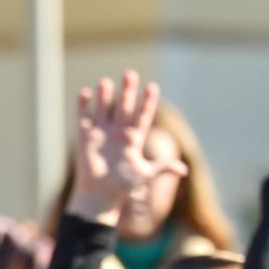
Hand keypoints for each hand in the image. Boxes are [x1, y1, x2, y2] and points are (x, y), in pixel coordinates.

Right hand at [68, 72, 187, 225]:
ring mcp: (102, 132)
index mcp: (134, 138)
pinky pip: (84, 117)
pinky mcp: (85, 137)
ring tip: (107, 81)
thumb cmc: (123, 186)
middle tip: (130, 74)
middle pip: (125, 106)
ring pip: (105, 108)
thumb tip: (184, 170)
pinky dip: (84, 106)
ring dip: (106, 95)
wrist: (100, 195)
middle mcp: (119, 131)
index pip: (143, 114)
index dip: (148, 101)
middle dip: (128, 91)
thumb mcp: (145, 174)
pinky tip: (86, 92)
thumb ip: (162, 168)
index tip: (153, 86)